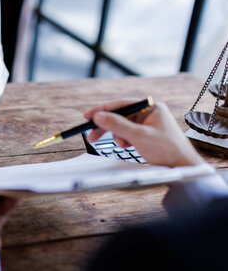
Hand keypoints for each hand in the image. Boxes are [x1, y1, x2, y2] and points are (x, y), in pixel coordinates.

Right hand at [84, 99, 203, 166]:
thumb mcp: (138, 136)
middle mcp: (149, 112)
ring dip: (118, 135)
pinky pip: (128, 133)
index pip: (121, 104)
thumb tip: (98, 116)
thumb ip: (117, 125)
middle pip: (120, 115)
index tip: (88, 117)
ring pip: (123, 126)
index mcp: (151, 107)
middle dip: (107, 126)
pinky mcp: (146, 133)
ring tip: (123, 145)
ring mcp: (148, 123)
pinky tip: (128, 146)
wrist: (181, 166)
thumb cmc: (166, 149)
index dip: (103, 110)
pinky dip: (124, 140)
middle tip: (92, 135)